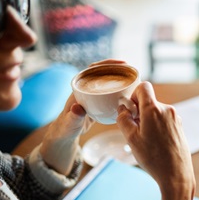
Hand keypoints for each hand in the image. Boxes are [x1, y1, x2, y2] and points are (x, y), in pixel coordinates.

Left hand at [40, 59, 129, 174]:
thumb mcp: (70, 123)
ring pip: (107, 82)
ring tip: (133, 80)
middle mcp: (86, 88)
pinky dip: (119, 90)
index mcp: (79, 88)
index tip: (120, 64)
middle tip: (131, 70)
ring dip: (119, 79)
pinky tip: (128, 93)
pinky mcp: (97, 103)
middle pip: (103, 73)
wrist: (65, 135)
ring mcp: (92, 95)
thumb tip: (78, 108)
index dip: (106, 64)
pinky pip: (109, 92)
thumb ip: (74, 117)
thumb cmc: (65, 128)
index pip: (93, 69)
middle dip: (117, 69)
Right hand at [117, 81, 194, 199]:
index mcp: (154, 109)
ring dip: (147, 121)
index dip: (134, 96)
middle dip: (139, 111)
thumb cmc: (153, 158)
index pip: (143, 87)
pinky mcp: (179, 128)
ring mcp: (175, 119)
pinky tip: (155, 144)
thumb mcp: (131, 138)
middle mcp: (167, 110)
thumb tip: (123, 108)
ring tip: (145, 141)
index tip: (131, 111)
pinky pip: (164, 121)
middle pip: (149, 101)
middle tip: (134, 130)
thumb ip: (124, 119)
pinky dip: (156, 127)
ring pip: (156, 112)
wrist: (176, 175)